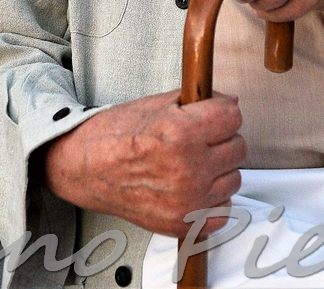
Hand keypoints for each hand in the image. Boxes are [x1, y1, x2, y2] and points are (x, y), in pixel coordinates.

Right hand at [41, 90, 245, 236]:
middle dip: (221, 139)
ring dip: (218, 170)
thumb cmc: (115, 135)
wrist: (85, 168)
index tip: (212, 115)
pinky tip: (193, 187)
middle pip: (238, 147)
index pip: (234, 117)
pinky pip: (222, 211)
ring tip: (193, 164)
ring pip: (234, 179)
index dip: (222, 112)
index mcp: (181, 133)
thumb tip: (232, 103)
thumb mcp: (156, 104)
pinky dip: (212, 200)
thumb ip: (198, 101)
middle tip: (199, 139)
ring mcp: (186, 201)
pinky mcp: (182, 223)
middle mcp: (188, 169)